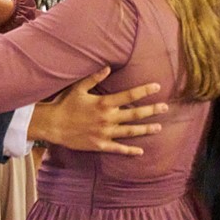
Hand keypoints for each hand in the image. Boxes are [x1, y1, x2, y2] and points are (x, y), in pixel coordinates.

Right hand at [28, 67, 167, 155]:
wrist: (53, 125)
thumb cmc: (64, 104)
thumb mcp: (78, 88)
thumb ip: (94, 78)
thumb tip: (108, 67)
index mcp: (103, 103)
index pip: (129, 95)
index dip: (144, 91)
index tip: (157, 86)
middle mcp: (108, 118)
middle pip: (135, 114)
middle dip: (152, 110)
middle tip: (165, 107)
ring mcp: (105, 133)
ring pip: (131, 131)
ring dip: (146, 129)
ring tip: (159, 127)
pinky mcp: (100, 145)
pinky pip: (119, 148)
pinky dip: (130, 150)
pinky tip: (140, 151)